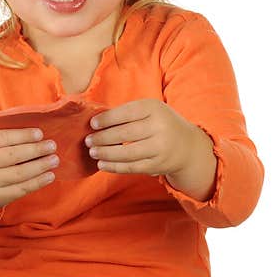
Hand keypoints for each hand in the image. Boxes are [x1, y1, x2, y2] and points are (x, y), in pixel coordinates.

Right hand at [0, 128, 57, 236]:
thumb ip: (0, 140)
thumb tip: (35, 134)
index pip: (3, 137)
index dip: (24, 135)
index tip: (40, 134)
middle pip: (14, 155)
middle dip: (36, 150)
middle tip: (52, 145)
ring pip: (20, 173)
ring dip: (41, 166)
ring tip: (54, 160)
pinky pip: (21, 189)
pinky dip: (38, 182)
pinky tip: (49, 176)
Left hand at [85, 99, 216, 200]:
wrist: (188, 146)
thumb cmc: (160, 124)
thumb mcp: (150, 111)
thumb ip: (128, 113)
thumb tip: (96, 122)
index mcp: (155, 108)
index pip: (126, 113)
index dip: (107, 119)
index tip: (93, 124)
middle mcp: (160, 127)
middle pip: (125, 134)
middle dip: (102, 138)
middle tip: (88, 140)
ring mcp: (160, 148)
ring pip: (127, 153)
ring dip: (106, 154)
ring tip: (93, 152)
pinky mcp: (158, 165)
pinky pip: (132, 167)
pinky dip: (114, 167)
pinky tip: (102, 164)